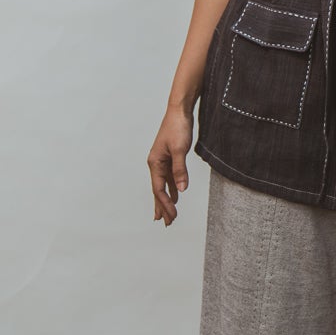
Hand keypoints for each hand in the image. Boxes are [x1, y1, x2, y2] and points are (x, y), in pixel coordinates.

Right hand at [149, 105, 194, 224]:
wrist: (179, 110)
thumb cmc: (177, 127)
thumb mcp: (179, 150)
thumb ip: (180, 170)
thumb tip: (181, 190)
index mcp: (154, 163)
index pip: (158, 189)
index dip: (165, 204)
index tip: (172, 216)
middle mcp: (155, 163)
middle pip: (158, 190)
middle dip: (162, 207)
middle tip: (167, 224)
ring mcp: (162, 161)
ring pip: (163, 185)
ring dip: (166, 200)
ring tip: (169, 215)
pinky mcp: (170, 158)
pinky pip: (169, 178)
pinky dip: (172, 188)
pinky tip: (176, 196)